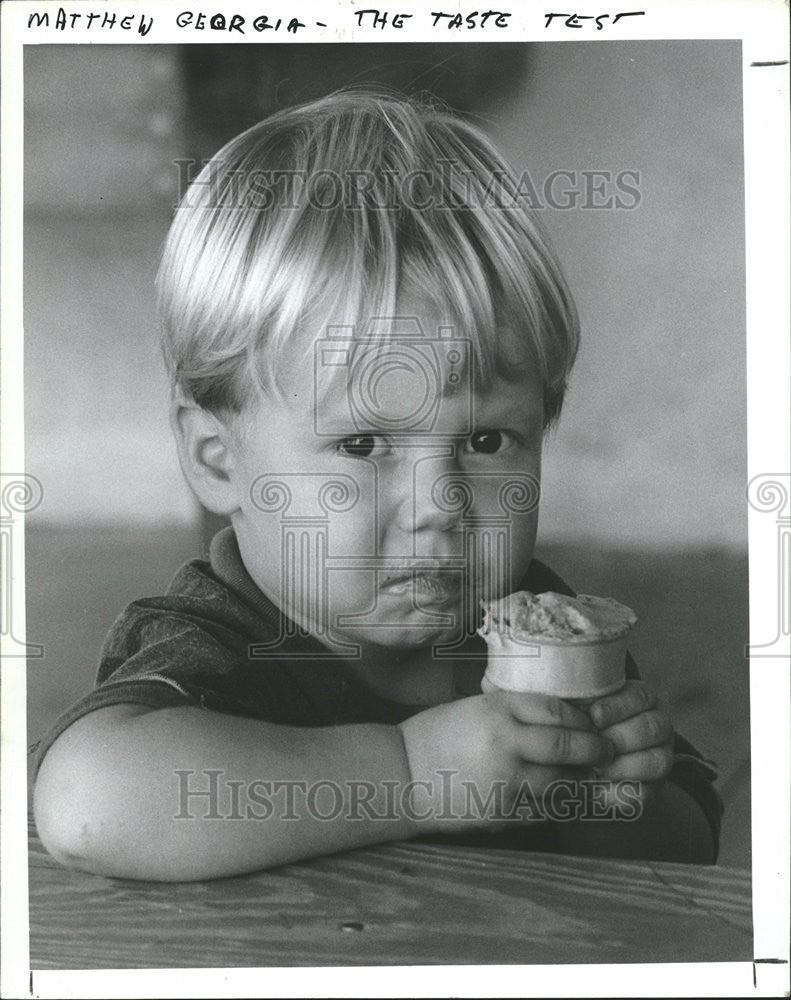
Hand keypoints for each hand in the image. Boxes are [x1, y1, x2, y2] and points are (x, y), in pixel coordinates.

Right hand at [398, 690, 613, 833]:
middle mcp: (504, 740)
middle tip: (604, 751)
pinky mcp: (500, 810)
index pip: (556, 709)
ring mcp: (504, 778)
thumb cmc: (435, 736)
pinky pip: (541, 808)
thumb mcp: (473, 709)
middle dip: (593, 749)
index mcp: (497, 709)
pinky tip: (561, 799)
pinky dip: (556, 804)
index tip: (591, 724)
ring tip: (587, 777)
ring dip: (578, 780)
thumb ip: (511, 713)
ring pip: (560, 781)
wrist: (401, 774)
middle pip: (566, 745)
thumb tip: (556, 720)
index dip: (581, 719)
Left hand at [587, 679, 674, 808]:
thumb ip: (581, 702)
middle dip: (620, 737)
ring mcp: (660, 757)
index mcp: (642, 700)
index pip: (641, 697)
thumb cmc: (578, 723)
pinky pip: (646, 793)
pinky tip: (598, 787)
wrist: (576, 758)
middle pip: (653, 728)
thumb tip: (576, 707)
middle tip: (596, 744)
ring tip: (596, 768)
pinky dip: (620, 792)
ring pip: (658, 761)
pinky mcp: (652, 788)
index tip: (594, 716)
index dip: (618, 707)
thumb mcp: (579, 707)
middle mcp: (658, 726)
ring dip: (623, 766)